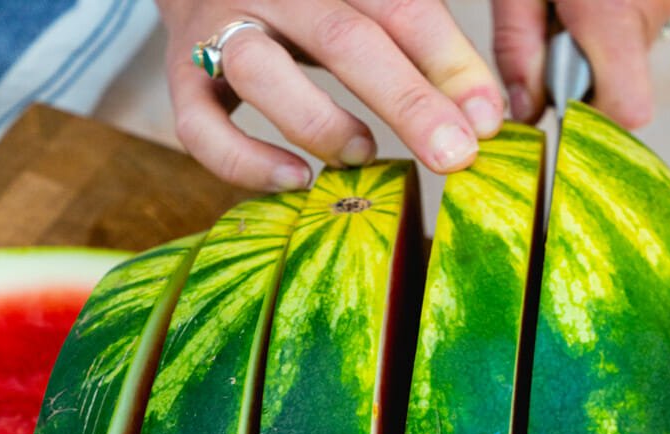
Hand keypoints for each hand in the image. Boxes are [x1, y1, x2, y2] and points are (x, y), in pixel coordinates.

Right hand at [156, 0, 504, 190]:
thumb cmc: (310, 5)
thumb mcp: (364, 2)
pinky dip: (246, 162)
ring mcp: (217, 26)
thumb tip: (483, 115)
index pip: (401, 5)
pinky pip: (200, 126)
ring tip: (363, 155)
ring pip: (261, 71)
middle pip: (344, 37)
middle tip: (453, 155)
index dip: (449, 63)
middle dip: (407, 102)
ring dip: (320, 123)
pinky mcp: (181, 75)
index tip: (488, 119)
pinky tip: (295, 180)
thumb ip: (420, 40)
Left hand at [492, 0, 669, 127]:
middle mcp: (651, 11)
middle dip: (581, 81)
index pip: (625, 111)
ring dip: (594, 50)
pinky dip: (610, 25)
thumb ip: (518, 47)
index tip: (560, 115)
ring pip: (628, 58)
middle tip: (551, 38)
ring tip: (567, 8)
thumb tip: (524, 112)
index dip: (591, 125)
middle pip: (621, 88)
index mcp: (611, 16)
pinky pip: (639, 27)